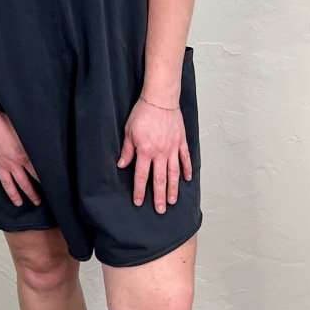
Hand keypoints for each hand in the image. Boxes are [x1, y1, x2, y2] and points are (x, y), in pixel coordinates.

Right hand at [0, 110, 41, 206]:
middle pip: (23, 183)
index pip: (35, 173)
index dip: (43, 181)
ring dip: (12, 194)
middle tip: (37, 202)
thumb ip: (34, 139)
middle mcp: (11, 164)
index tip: (49, 189)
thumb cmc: (4, 124)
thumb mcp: (24, 130)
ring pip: (7, 183)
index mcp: (22, 157)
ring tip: (17, 203)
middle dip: (31, 194)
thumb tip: (44, 139)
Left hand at [117, 98, 192, 212]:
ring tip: (173, 201)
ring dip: (173, 188)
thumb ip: (127, 150)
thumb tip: (122, 165)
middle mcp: (160, 153)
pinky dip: (187, 169)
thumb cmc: (143, 113)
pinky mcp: (181, 141)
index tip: (139, 202)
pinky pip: (185, 158)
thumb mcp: (129, 132)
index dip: (140, 191)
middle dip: (159, 196)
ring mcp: (172, 148)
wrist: (160, 99)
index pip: (142, 176)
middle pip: (160, 179)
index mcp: (145, 151)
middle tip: (160, 210)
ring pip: (174, 173)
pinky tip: (188, 179)